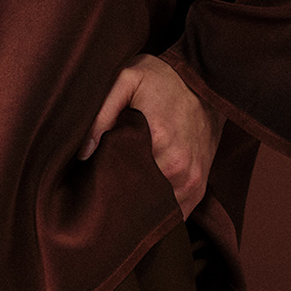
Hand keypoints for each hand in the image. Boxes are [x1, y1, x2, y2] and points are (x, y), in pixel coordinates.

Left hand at [79, 54, 223, 217]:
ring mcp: (192, 179)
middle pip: (139, 199)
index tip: (92, 183)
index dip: (103, 184)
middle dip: (120, 200)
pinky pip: (178, 212)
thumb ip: (102, 112)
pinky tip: (146, 203)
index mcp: (159, 142)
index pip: (121, 181)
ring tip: (123, 198)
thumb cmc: (162, 78)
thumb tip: (83, 153)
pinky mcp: (199, 185)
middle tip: (103, 193)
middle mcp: (178, 167)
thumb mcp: (127, 79)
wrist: (206, 79)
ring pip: (159, 210)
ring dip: (141, 208)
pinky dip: (161, 211)